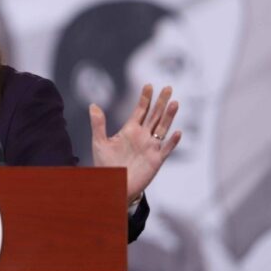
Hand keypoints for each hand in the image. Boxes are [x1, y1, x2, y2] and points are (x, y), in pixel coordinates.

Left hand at [90, 84, 180, 203]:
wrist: (112, 185)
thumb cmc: (105, 165)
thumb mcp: (99, 142)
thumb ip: (98, 124)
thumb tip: (93, 105)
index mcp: (130, 130)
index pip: (140, 110)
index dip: (145, 98)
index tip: (148, 85)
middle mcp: (143, 136)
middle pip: (155, 115)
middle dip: (161, 102)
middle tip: (168, 87)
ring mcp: (151, 147)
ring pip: (163, 128)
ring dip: (169, 116)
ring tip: (174, 103)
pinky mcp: (156, 160)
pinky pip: (166, 149)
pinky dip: (172, 141)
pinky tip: (177, 132)